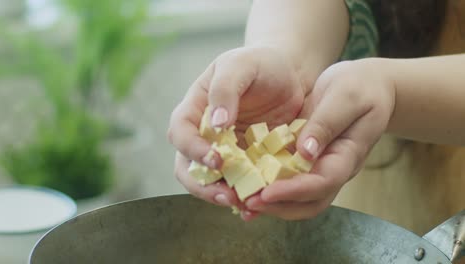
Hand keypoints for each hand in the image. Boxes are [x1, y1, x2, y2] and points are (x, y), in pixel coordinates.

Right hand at [167, 46, 307, 219]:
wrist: (289, 77)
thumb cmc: (261, 64)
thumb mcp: (242, 65)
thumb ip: (226, 89)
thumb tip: (216, 124)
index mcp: (195, 108)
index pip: (181, 133)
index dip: (192, 149)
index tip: (216, 159)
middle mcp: (203, 133)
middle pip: (188, 166)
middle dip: (203, 184)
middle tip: (227, 195)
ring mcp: (223, 151)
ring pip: (210, 181)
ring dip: (222, 195)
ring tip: (244, 203)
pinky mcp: (244, 163)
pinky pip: (238, 184)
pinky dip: (245, 195)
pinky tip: (258, 202)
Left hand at [245, 58, 396, 219]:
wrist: (369, 87)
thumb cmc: (360, 87)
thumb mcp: (346, 96)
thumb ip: (327, 123)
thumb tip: (306, 153)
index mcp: (347, 155)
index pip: (322, 182)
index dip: (294, 191)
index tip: (266, 193)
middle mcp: (334, 169)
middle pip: (310, 202)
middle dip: (279, 206)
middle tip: (248, 203)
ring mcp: (321, 168)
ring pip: (299, 200)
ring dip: (273, 205)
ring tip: (243, 203)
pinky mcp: (307, 162)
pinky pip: (289, 182)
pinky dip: (270, 189)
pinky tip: (248, 188)